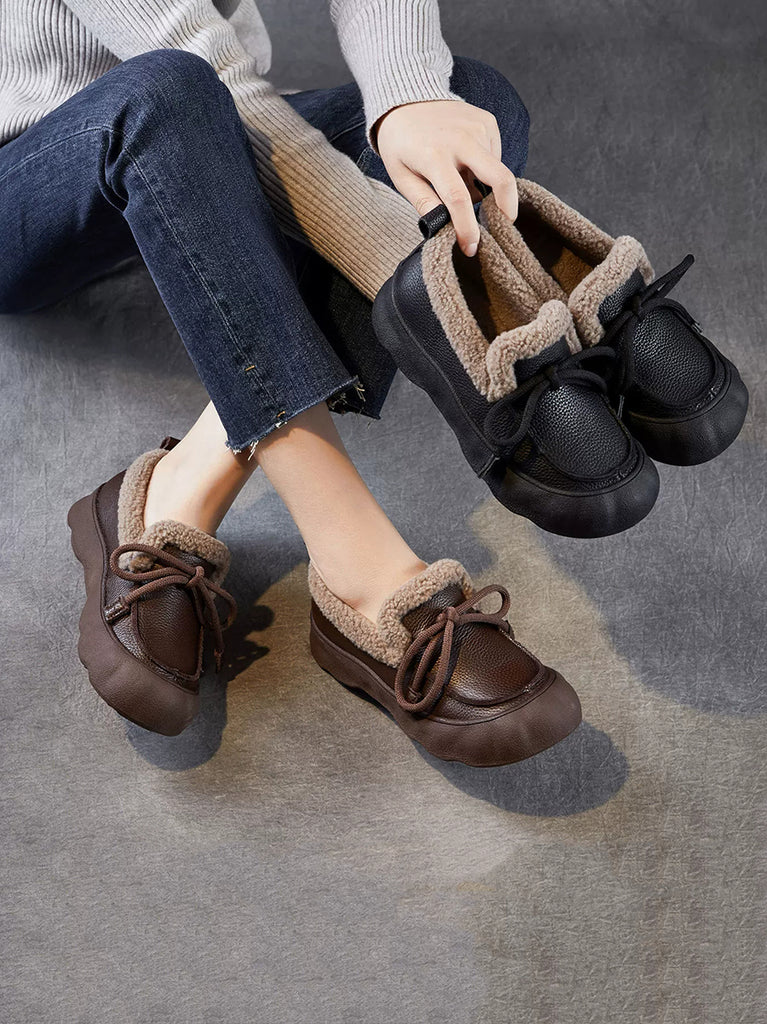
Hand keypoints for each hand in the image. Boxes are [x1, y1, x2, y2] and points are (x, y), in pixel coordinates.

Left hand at [374, 99, 517, 256]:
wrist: (406, 97)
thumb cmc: (400, 143)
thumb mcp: (401, 175)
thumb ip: (424, 201)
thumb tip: (444, 227)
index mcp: (434, 156)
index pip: (458, 199)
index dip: (467, 228)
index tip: (470, 247)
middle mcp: (461, 139)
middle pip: (500, 179)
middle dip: (507, 210)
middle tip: (504, 228)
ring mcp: (477, 127)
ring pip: (497, 171)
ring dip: (487, 187)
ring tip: (464, 183)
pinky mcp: (487, 121)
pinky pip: (494, 156)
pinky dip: (485, 167)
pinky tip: (466, 161)